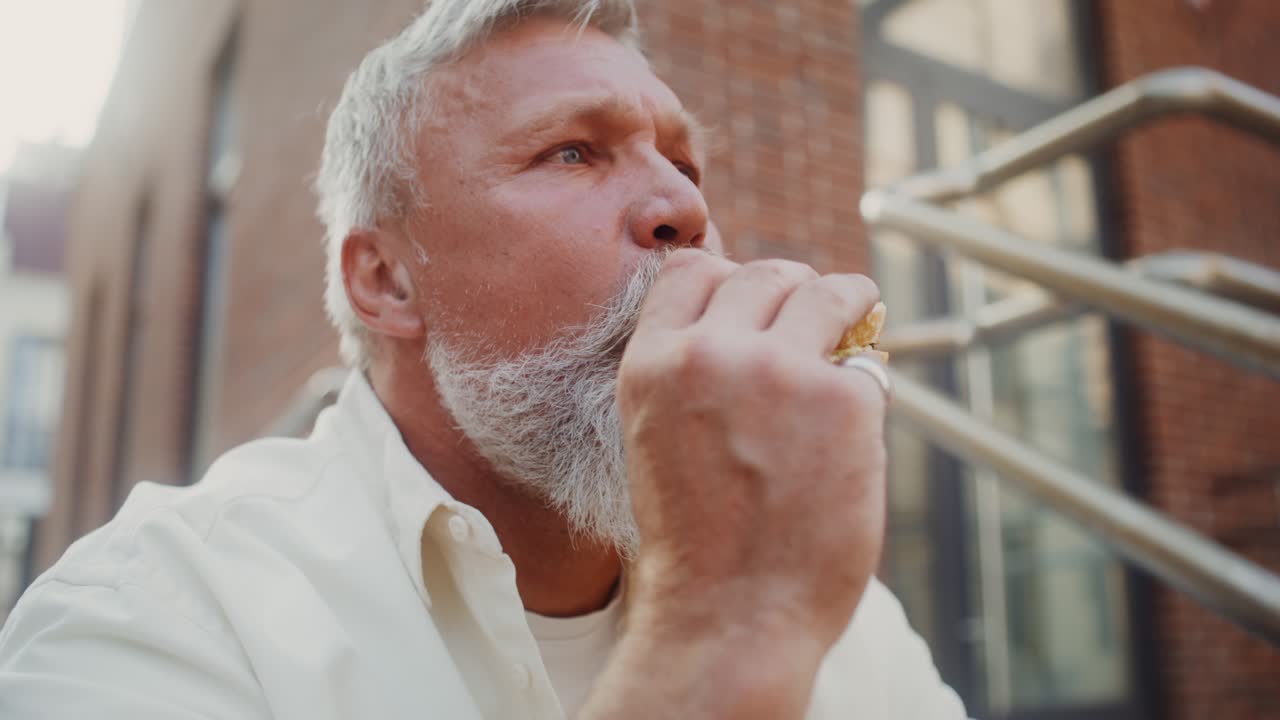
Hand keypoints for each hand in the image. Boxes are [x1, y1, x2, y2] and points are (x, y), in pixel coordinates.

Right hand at [607, 249, 889, 714]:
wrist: (730, 615)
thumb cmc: (697, 541)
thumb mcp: (659, 439)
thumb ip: (692, 376)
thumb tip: (759, 322)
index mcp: (652, 364)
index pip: (693, 268)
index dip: (730, 277)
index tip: (757, 295)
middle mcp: (710, 354)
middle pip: (765, 273)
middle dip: (793, 287)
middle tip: (817, 309)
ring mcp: (779, 372)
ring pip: (825, 292)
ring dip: (846, 300)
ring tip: (858, 313)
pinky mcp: (843, 400)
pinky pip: (867, 365)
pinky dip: (867, 382)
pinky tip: (859, 412)